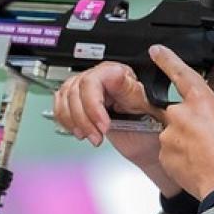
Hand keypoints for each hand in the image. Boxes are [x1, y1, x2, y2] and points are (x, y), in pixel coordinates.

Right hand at [53, 62, 181, 195]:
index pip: (93, 80)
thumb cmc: (153, 122)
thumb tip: (121, 80)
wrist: (149, 140)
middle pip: (75, 90)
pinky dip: (65, 120)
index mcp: (118, 74)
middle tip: (97, 136)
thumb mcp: (150, 107)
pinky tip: (77, 130)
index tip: (104, 126)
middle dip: (84, 119)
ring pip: (65, 97)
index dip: (93, 105)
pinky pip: (60, 104)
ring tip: (89, 136)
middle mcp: (100, 77)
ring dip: (74, 121)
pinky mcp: (79, 102)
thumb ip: (133, 93)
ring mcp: (88, 89)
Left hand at [149, 45, 213, 199]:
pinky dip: (185, 156)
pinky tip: (201, 161)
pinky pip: (173, 153)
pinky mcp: (166, 159)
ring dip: (190, 139)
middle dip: (196, 119)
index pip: (180, 72)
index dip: (167, 59)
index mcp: (200, 102)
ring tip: (210, 151)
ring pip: (177, 133)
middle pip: (183, 111)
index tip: (156, 51)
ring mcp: (170, 139)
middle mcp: (179, 117)